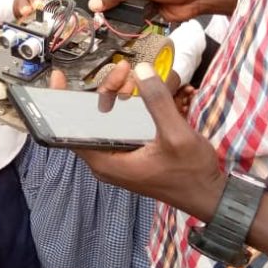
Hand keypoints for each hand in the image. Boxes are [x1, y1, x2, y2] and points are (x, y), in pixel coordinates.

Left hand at [74, 61, 220, 200]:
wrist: (209, 196)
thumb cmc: (190, 173)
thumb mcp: (176, 135)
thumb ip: (157, 102)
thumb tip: (142, 71)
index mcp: (107, 162)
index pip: (70, 131)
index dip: (60, 102)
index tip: (58, 78)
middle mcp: (107, 161)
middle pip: (92, 118)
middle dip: (107, 90)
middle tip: (124, 72)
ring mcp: (119, 158)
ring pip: (108, 121)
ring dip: (120, 97)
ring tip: (136, 81)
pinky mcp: (131, 155)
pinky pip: (121, 127)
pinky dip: (128, 109)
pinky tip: (141, 95)